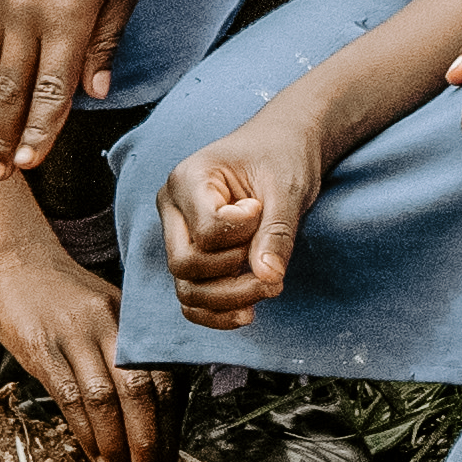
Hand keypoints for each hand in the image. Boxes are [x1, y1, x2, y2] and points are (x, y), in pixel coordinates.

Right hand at [0, 225, 166, 461]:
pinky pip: (67, 396)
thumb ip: (128, 349)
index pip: (162, 377)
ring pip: (102, 398)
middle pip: (137, 390)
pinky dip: (84, 431)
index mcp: (130, 319)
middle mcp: (106, 325)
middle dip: (147, 440)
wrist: (18, 260)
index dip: (168, 424)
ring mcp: (72, 336)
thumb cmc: (65, 292)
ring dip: (115, 443)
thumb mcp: (107, 310)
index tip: (170, 459)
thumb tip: (153, 408)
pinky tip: (93, 454)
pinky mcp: (41, 348)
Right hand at [154, 106, 336, 331]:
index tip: (264, 209)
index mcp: (187, 179)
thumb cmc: (282, 157)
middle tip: (275, 272)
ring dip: (229, 300)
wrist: (282, 147)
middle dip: (234, 278)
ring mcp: (178, 234)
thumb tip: (268, 277)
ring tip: (271, 287)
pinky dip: (217, 314)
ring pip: (186, 290)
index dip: (245, 235)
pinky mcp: (192, 256)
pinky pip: (191, 299)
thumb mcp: (288, 189)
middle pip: (185, 265)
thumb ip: (276, 232)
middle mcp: (173, 208)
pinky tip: (249, 312)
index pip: (208, 232)